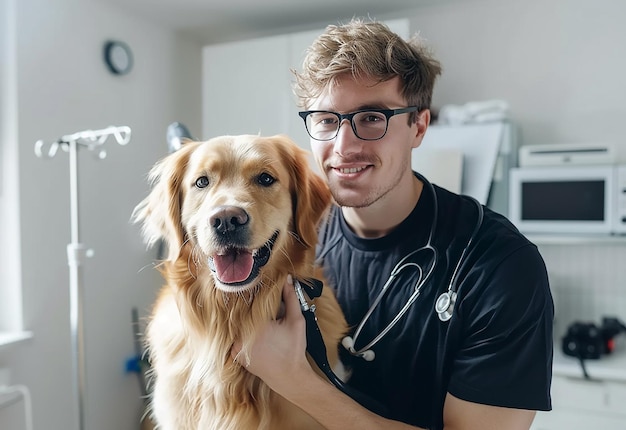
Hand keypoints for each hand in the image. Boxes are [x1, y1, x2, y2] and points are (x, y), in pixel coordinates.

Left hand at [231, 275, 312, 393]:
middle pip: (241, 313)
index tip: (259, 291)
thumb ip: (290, 298)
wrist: (290, 376)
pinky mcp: (236, 355)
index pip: (249, 301)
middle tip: (258, 306)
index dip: (254, 295)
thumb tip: (286, 279)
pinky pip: (235, 338)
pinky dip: (242, 334)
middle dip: (249, 308)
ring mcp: (236, 347)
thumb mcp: (296, 320)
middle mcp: (242, 335)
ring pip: (237, 326)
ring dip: (244, 321)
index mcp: (255, 324)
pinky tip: (253, 333)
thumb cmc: (294, 349)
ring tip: (255, 320)